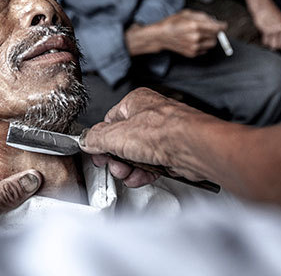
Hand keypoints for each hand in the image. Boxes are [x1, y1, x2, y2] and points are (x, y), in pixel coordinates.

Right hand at [81, 88, 213, 183]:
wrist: (194, 148)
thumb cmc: (164, 131)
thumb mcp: (116, 136)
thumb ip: (96, 139)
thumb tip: (86, 140)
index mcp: (135, 102)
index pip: (109, 122)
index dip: (101, 140)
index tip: (98, 154)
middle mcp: (150, 115)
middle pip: (123, 140)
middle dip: (117, 158)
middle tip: (116, 166)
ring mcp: (163, 134)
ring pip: (138, 154)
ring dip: (130, 168)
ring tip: (129, 173)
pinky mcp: (173, 151)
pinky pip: (153, 163)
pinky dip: (145, 172)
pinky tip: (142, 177)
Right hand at [152, 9, 226, 57]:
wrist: (161, 36)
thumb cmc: (173, 23)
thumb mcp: (187, 13)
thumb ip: (202, 16)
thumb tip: (214, 20)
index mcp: (195, 25)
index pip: (217, 27)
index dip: (222, 26)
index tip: (223, 25)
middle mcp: (196, 37)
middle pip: (216, 36)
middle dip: (215, 31)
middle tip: (209, 28)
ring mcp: (194, 46)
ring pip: (212, 44)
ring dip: (210, 38)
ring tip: (202, 34)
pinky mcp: (192, 53)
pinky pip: (205, 49)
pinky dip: (204, 44)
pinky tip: (195, 40)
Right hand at [250, 2, 280, 49]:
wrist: (262, 5)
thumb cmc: (270, 12)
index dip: (280, 44)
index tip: (276, 42)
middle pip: (280, 46)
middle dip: (275, 46)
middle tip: (271, 42)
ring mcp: (275, 29)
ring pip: (272, 45)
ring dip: (268, 43)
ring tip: (266, 37)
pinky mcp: (266, 30)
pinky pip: (265, 41)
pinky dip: (263, 40)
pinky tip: (263, 34)